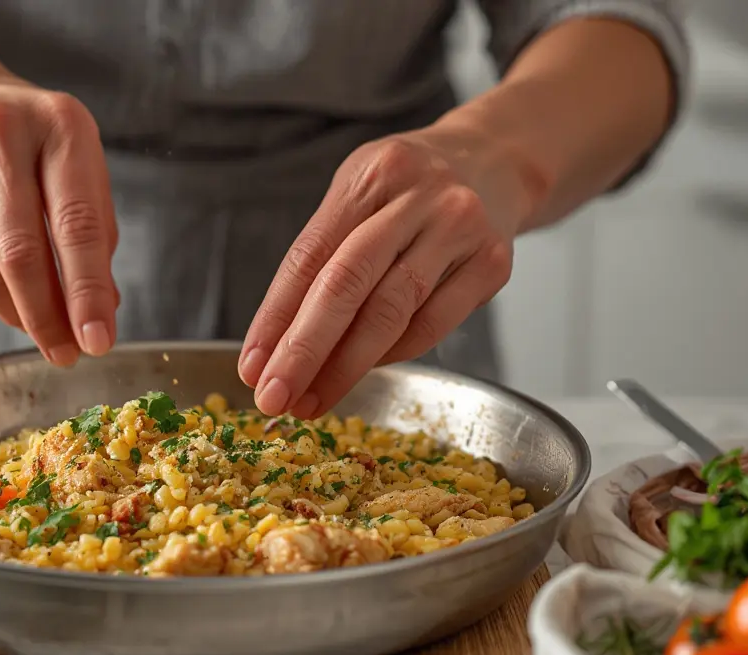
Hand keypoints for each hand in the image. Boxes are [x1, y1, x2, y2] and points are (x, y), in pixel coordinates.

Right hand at [0, 71, 118, 366]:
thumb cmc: (30, 141)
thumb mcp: (78, 166)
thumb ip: (96, 233)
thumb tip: (101, 309)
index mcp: (61, 125)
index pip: (78, 225)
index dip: (87, 291)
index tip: (97, 339)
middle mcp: (2, 133)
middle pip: (22, 252)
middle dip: (47, 317)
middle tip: (65, 352)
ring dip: (14, 313)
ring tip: (39, 331)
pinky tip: (1, 293)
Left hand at [239, 129, 523, 418]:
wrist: (496, 160)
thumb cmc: (408, 189)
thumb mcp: (359, 194)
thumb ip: (321, 256)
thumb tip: (275, 344)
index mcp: (371, 174)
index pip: (309, 257)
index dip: (274, 318)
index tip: (251, 367)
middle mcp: (418, 197)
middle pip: (347, 285)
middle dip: (303, 350)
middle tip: (273, 397)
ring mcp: (460, 229)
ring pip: (391, 313)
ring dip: (344, 368)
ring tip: (311, 402)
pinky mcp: (492, 264)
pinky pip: (432, 326)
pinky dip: (391, 355)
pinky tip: (364, 371)